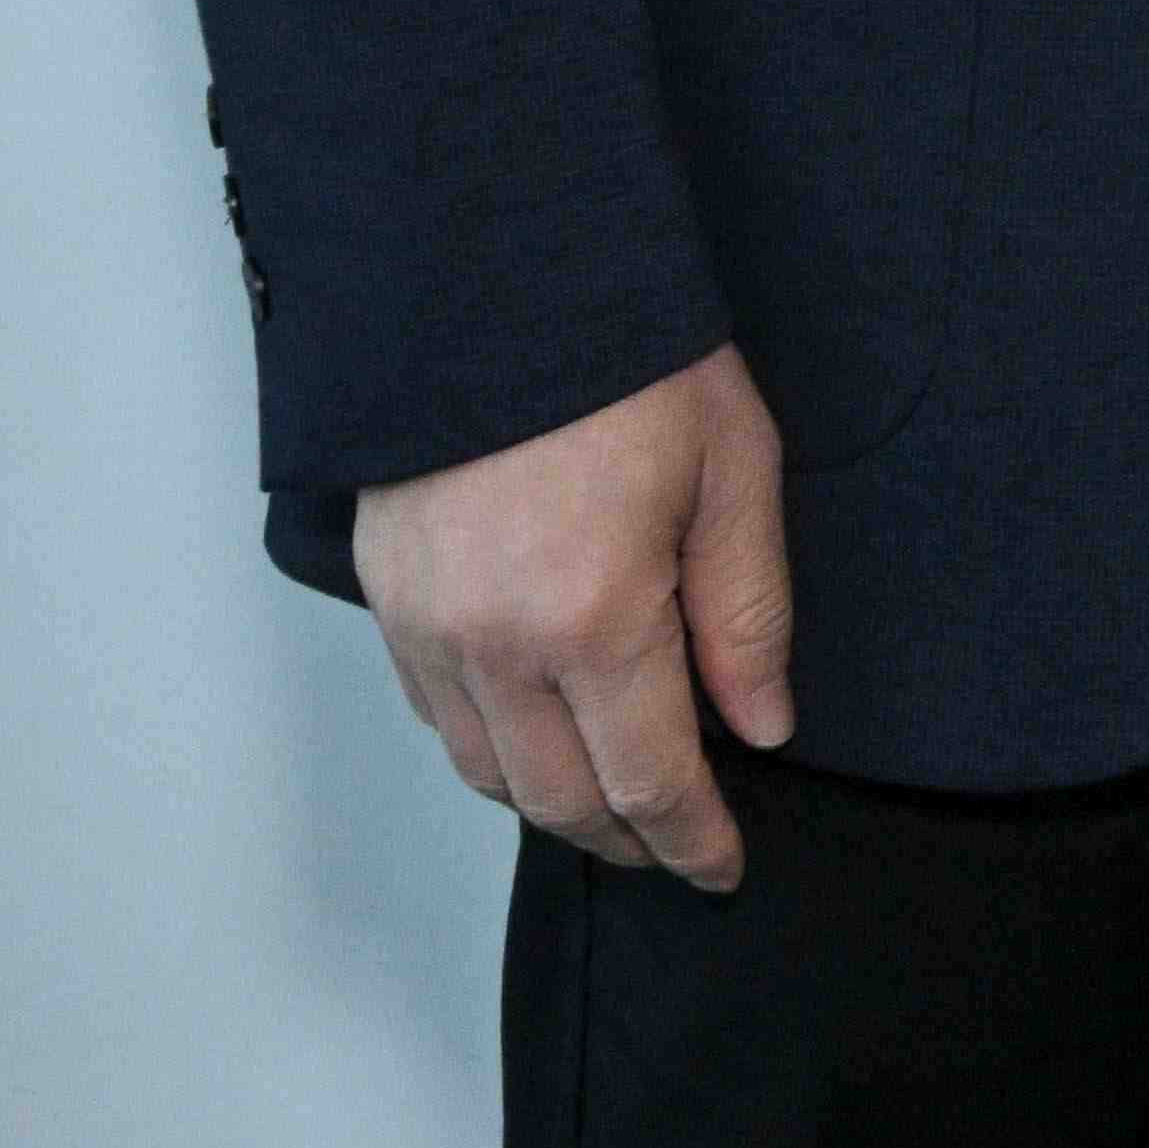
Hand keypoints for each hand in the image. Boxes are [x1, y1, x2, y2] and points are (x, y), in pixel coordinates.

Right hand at [356, 343, 790, 888]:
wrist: (495, 280)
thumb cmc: (629, 362)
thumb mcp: (734, 472)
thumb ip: (748, 613)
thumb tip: (762, 724)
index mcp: (592, 618)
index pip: (647, 777)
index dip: (690, 837)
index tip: (723, 867)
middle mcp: (493, 644)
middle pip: (558, 797)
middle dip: (625, 837)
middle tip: (679, 847)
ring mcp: (426, 626)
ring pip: (486, 770)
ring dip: (553, 804)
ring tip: (617, 805)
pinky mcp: (386, 599)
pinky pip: (435, 715)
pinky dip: (490, 749)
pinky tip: (539, 738)